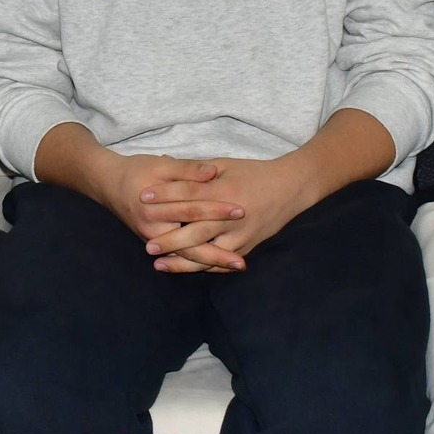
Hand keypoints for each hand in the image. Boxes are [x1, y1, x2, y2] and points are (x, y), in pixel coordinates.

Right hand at [31, 125, 243, 271]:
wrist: (107, 183)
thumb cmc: (135, 172)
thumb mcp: (160, 166)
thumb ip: (187, 170)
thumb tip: (212, 171)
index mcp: (156, 210)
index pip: (192, 212)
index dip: (217, 211)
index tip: (241, 210)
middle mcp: (154, 231)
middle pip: (190, 247)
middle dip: (217, 255)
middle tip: (242, 262)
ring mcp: (155, 239)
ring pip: (186, 256)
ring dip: (211, 263)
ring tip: (237, 266)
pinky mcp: (158, 241)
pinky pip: (181, 255)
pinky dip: (199, 262)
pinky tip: (219, 264)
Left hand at [140, 157, 320, 270]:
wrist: (291, 188)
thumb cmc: (254, 172)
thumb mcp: (225, 164)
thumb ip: (196, 169)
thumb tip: (164, 163)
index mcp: (225, 190)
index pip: (189, 194)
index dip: (164, 196)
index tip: (142, 199)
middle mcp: (233, 216)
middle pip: (195, 231)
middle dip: (169, 240)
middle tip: (147, 246)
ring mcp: (241, 234)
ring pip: (207, 253)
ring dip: (182, 262)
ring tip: (159, 265)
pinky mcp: (247, 246)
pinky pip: (222, 262)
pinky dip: (202, 267)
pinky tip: (185, 269)